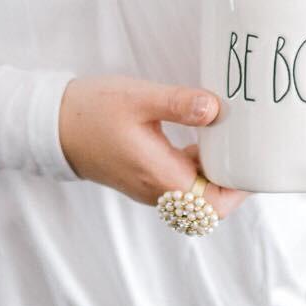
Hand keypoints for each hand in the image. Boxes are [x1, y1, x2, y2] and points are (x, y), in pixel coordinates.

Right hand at [57, 75, 251, 219]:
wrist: (52, 124)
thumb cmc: (91, 111)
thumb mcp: (138, 99)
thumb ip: (179, 104)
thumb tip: (216, 108)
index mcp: (160, 177)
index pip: (213, 206)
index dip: (240, 191)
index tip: (253, 163)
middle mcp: (157, 191)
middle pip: (208, 204)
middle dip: (232, 181)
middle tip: (248, 148)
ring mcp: (148, 187)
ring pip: (194, 195)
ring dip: (214, 174)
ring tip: (231, 140)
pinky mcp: (142, 177)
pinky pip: (179, 184)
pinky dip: (196, 168)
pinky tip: (200, 138)